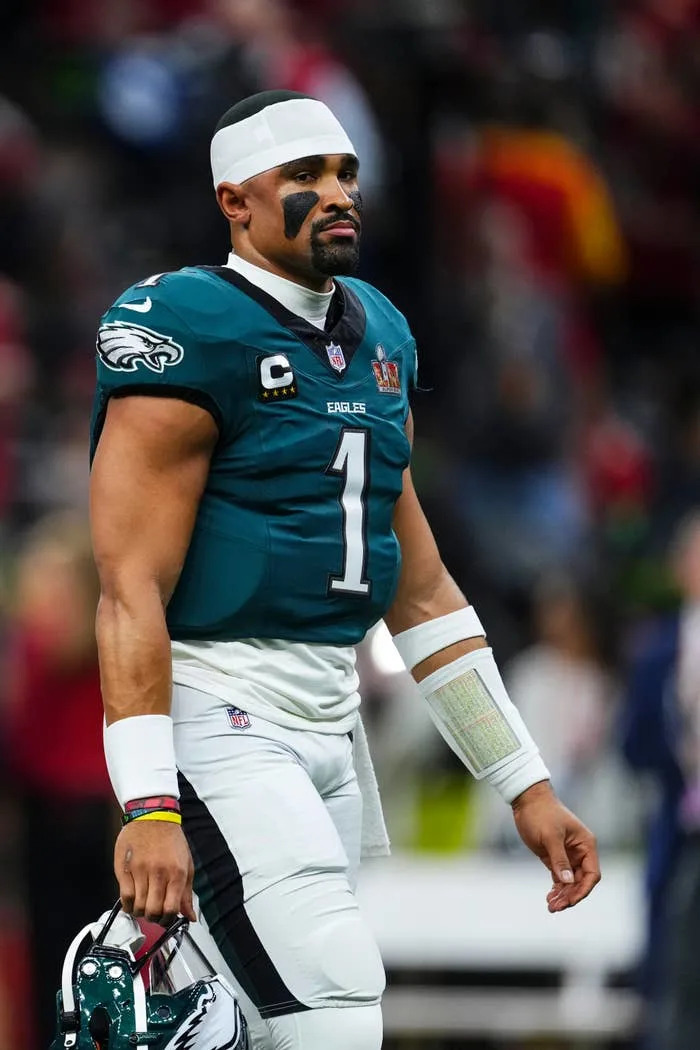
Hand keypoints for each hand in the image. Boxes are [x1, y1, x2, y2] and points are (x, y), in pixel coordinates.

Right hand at [114, 820, 195, 923]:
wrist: (152, 815)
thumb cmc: (171, 839)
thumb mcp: (186, 863)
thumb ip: (187, 892)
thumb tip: (190, 916)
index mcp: (177, 873)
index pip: (171, 909)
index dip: (168, 920)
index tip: (166, 918)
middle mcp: (159, 873)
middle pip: (153, 911)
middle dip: (154, 918)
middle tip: (154, 913)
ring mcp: (140, 871)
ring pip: (138, 906)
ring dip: (141, 912)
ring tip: (143, 906)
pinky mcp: (125, 869)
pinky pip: (124, 897)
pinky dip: (128, 905)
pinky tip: (132, 902)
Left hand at [511, 781, 600, 912]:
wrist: (526, 800)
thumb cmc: (541, 813)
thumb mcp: (550, 836)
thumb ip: (559, 859)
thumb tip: (568, 882)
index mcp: (586, 845)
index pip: (592, 874)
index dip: (583, 889)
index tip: (570, 901)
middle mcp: (580, 852)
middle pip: (581, 881)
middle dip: (570, 896)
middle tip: (555, 907)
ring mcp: (568, 855)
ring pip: (570, 882)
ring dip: (563, 895)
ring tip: (551, 906)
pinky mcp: (555, 857)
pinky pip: (560, 878)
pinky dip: (557, 889)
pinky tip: (550, 898)